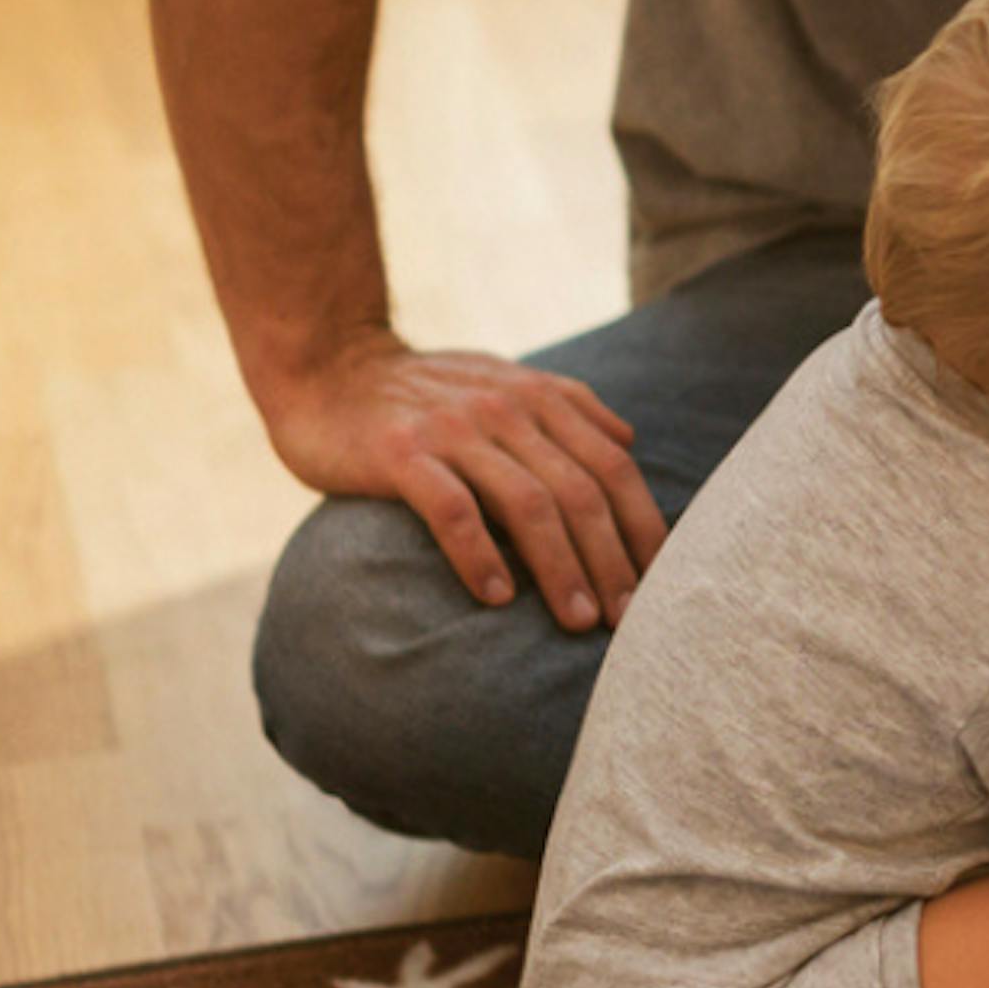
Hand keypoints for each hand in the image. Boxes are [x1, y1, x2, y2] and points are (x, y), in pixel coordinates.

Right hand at [264, 335, 667, 633]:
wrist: (326, 367)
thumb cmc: (421, 391)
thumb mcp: (502, 380)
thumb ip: (566, 406)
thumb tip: (628, 439)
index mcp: (538, 398)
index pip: (612, 465)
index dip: (642, 524)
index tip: (662, 581)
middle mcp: (506, 409)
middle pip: (580, 491)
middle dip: (612, 559)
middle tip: (630, 619)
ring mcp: (454, 429)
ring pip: (528, 503)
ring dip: (561, 567)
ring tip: (579, 621)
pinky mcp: (401, 452)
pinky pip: (452, 509)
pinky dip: (479, 555)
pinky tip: (497, 599)